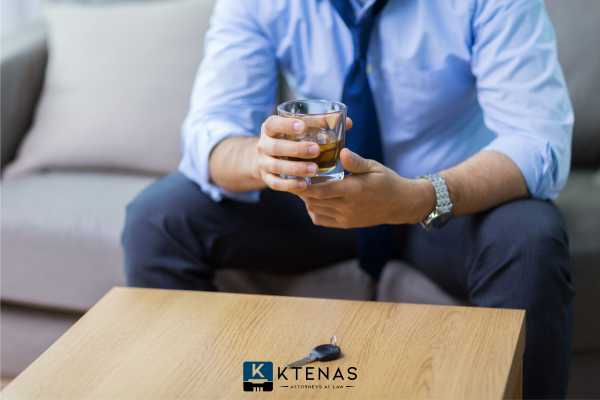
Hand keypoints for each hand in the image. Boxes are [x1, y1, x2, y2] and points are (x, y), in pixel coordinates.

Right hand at [253, 116, 351, 192]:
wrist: (268, 158)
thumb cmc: (291, 140)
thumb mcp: (299, 130)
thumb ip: (320, 126)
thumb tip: (348, 123)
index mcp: (270, 128)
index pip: (273, 124)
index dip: (286, 125)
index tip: (302, 126)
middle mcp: (263, 145)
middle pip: (275, 147)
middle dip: (295, 149)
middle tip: (316, 150)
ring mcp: (263, 163)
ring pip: (276, 166)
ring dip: (296, 168)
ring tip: (315, 170)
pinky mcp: (267, 178)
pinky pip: (275, 183)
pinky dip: (289, 185)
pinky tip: (304, 185)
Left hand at [298, 149, 434, 227]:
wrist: (400, 204)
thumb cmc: (386, 181)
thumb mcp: (374, 167)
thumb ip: (356, 162)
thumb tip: (342, 151)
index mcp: (353, 190)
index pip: (321, 190)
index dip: (303, 185)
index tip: (292, 176)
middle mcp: (347, 206)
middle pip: (314, 200)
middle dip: (301, 190)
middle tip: (293, 176)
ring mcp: (345, 217)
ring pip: (316, 209)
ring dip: (306, 199)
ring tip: (301, 185)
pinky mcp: (345, 224)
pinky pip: (321, 220)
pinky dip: (313, 210)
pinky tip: (313, 199)